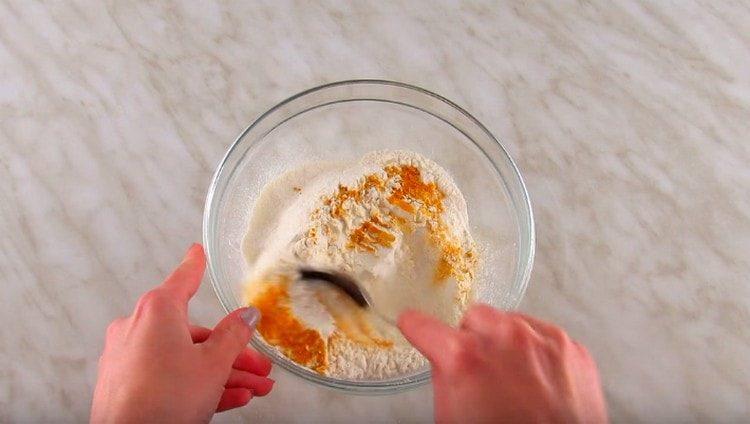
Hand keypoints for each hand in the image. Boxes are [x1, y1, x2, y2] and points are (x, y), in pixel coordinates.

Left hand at [91, 244, 273, 422]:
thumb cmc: (163, 402)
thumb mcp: (214, 364)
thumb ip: (234, 335)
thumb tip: (246, 315)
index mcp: (157, 311)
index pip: (184, 279)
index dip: (196, 264)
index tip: (197, 251)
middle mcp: (137, 328)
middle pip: (194, 332)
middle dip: (231, 352)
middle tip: (257, 365)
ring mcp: (129, 357)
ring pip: (185, 358)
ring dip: (222, 373)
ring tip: (252, 388)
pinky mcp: (125, 384)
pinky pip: (169, 376)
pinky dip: (198, 385)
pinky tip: (229, 398)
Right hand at [398, 305, 606, 423]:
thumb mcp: (451, 417)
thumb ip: (444, 376)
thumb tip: (444, 357)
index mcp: (464, 358)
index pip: (423, 325)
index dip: (416, 328)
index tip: (414, 325)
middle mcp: (505, 339)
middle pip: (474, 316)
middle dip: (472, 338)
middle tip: (479, 368)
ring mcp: (542, 340)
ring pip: (511, 321)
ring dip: (506, 342)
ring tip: (513, 379)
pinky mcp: (571, 347)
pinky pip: (543, 334)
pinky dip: (536, 351)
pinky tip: (535, 380)